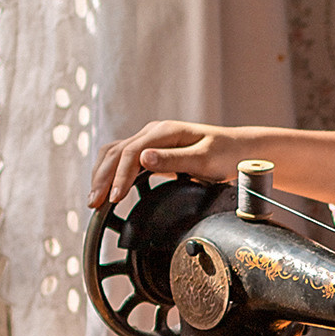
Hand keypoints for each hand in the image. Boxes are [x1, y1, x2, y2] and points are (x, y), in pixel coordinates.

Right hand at [89, 121, 241, 208]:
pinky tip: (106, 189)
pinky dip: (111, 173)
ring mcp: (152, 139)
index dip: (119, 176)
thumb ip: (174, 160)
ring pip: (115, 153)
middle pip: (116, 151)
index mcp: (165, 131)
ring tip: (94, 200)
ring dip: (102, 175)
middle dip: (102, 178)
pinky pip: (123, 158)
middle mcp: (154, 132)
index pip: (131, 152)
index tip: (114, 199)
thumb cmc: (227, 156)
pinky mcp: (152, 150)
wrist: (241, 151)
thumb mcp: (204, 160)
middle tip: (93, 204)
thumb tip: (144, 159)